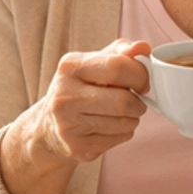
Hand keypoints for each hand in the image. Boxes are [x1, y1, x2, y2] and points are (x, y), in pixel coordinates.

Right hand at [0, 40, 150, 193]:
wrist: (49, 126)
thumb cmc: (79, 89)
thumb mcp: (94, 63)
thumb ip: (120, 52)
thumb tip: (143, 47)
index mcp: (70, 67)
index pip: (117, 67)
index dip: (140, 75)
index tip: (142, 81)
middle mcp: (64, 95)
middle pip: (123, 101)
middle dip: (139, 102)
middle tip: (136, 101)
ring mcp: (68, 124)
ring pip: (125, 122)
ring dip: (132, 118)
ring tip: (121, 113)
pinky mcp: (77, 146)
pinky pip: (119, 138)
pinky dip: (124, 132)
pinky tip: (110, 126)